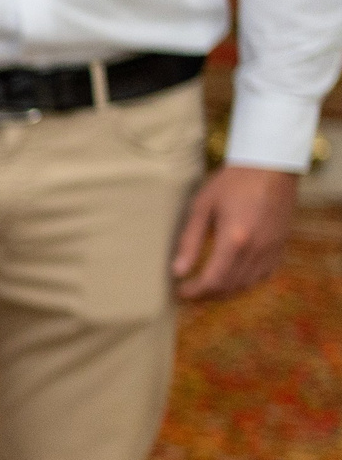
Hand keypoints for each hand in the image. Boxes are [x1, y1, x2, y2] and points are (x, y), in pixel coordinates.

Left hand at [172, 165, 297, 299]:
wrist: (271, 165)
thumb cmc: (232, 182)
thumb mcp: (202, 207)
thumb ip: (190, 241)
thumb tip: (177, 271)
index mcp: (234, 240)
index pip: (213, 280)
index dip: (195, 291)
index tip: (180, 291)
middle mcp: (256, 249)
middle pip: (230, 286)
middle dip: (207, 294)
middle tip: (190, 291)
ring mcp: (272, 248)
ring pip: (248, 283)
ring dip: (226, 290)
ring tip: (207, 287)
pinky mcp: (281, 244)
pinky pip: (265, 274)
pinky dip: (247, 281)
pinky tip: (234, 277)